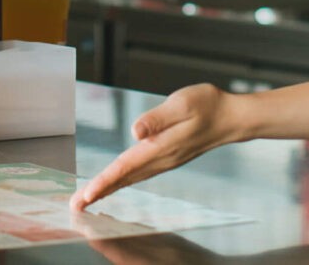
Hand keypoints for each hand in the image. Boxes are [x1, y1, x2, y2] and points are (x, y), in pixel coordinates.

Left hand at [72, 83, 238, 209]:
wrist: (232, 117)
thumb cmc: (208, 105)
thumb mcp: (182, 103)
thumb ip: (157, 118)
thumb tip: (135, 131)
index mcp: (161, 146)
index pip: (126, 166)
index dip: (105, 180)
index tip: (86, 195)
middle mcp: (162, 158)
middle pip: (124, 178)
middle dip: (99, 191)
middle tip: (76, 205)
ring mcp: (166, 161)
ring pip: (131, 178)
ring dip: (109, 188)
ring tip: (89, 198)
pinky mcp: (169, 158)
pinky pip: (140, 174)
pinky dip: (123, 181)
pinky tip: (117, 182)